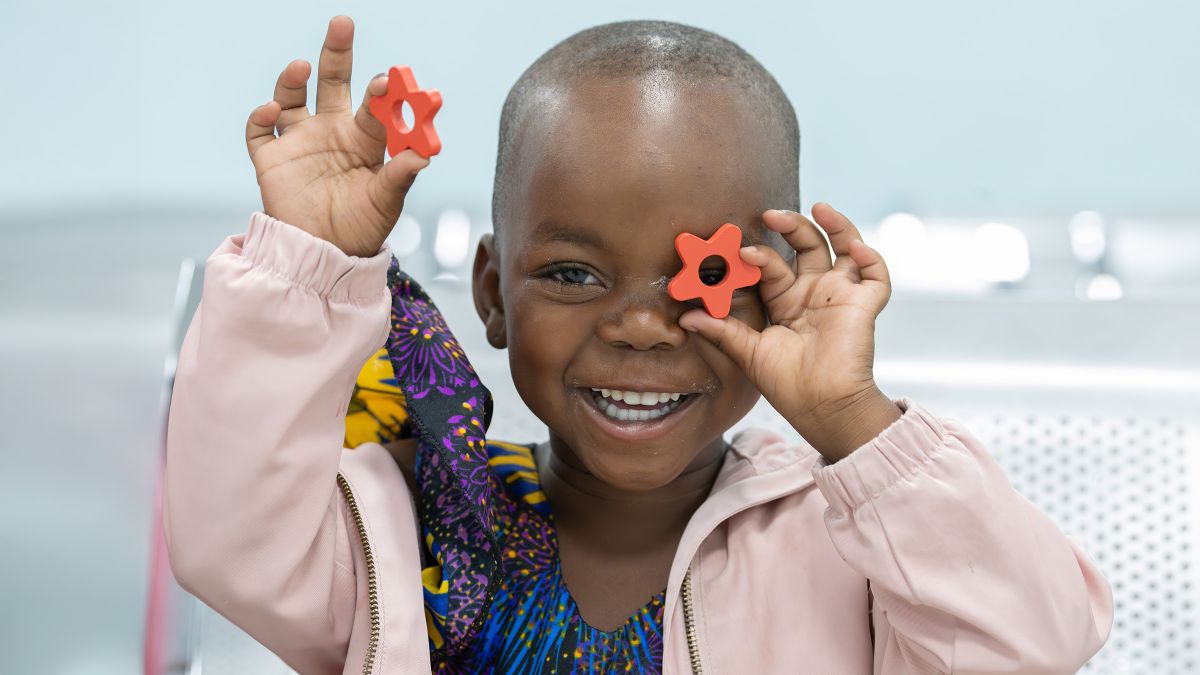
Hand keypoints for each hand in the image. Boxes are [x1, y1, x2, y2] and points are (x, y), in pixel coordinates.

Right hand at [244, 16, 429, 256]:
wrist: (325, 254)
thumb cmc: (362, 227)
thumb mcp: (385, 202)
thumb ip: (400, 176)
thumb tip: (424, 156)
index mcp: (364, 139)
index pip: (373, 105)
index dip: (381, 90)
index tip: (387, 80)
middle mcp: (332, 132)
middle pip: (332, 81)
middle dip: (336, 53)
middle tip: (343, 23)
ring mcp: (300, 142)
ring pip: (292, 97)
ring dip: (292, 78)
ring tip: (300, 66)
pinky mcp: (272, 159)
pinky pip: (259, 130)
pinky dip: (260, 116)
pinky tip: (270, 110)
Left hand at [679, 203, 900, 461]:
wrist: (819, 407)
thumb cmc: (786, 384)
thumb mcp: (748, 352)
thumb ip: (721, 330)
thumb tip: (687, 317)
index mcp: (786, 301)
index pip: (772, 266)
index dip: (757, 257)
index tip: (740, 253)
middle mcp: (814, 292)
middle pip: (808, 246)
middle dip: (792, 227)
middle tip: (771, 215)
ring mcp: (841, 296)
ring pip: (845, 248)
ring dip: (836, 226)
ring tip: (819, 208)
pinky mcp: (864, 305)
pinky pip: (876, 276)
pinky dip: (871, 259)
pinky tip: (854, 249)